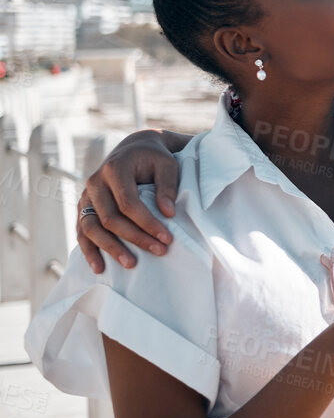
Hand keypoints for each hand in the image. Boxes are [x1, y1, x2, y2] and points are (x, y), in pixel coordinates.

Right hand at [78, 131, 182, 270]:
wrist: (134, 150)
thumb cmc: (153, 158)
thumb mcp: (167, 164)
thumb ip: (167, 186)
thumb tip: (168, 214)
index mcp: (114, 169)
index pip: (128, 203)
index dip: (147, 223)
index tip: (167, 238)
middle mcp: (95, 183)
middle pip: (110, 218)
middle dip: (135, 238)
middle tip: (159, 252)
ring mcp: (85, 196)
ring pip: (91, 228)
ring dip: (110, 249)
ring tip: (131, 265)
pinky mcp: (83, 207)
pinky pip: (82, 231)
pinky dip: (89, 250)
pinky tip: (99, 268)